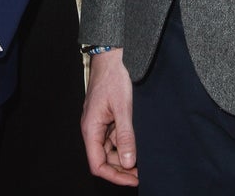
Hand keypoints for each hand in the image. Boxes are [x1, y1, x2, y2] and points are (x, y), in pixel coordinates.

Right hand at [80, 48, 138, 186]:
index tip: (134, 179)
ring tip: (143, 157)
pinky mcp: (107, 116)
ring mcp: (99, 122)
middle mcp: (92, 128)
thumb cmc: (114, 77)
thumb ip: (125, 136)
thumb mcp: (123, 107)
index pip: (97, 164)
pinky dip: (125, 142)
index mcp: (91, 129)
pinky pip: (114, 136)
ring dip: (124, 155)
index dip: (115, 176)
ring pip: (110, 149)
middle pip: (104, 159)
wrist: (112, 54)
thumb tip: (127, 162)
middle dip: (122, 168)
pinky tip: (138, 142)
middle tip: (142, 171)